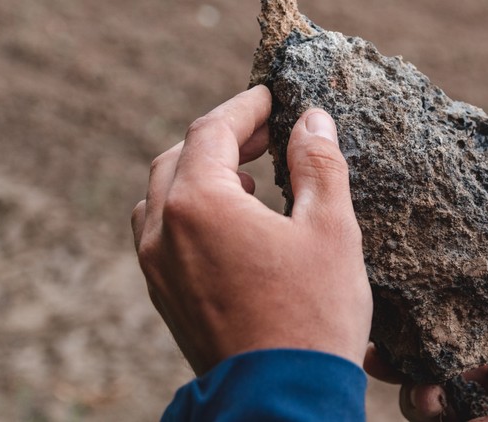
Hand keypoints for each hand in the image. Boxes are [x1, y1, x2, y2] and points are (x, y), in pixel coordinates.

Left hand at [131, 85, 372, 375]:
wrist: (284, 400)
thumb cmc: (313, 315)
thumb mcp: (331, 229)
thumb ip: (319, 164)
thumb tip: (312, 119)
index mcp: (199, 204)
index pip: (213, 130)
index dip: (245, 106)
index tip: (272, 96)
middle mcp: (163, 230)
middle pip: (180, 156)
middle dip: (222, 136)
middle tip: (267, 133)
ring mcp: (157, 267)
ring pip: (164, 195)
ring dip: (202, 172)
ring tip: (252, 177)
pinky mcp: (164, 296)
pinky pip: (163, 231)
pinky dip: (192, 209)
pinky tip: (236, 223)